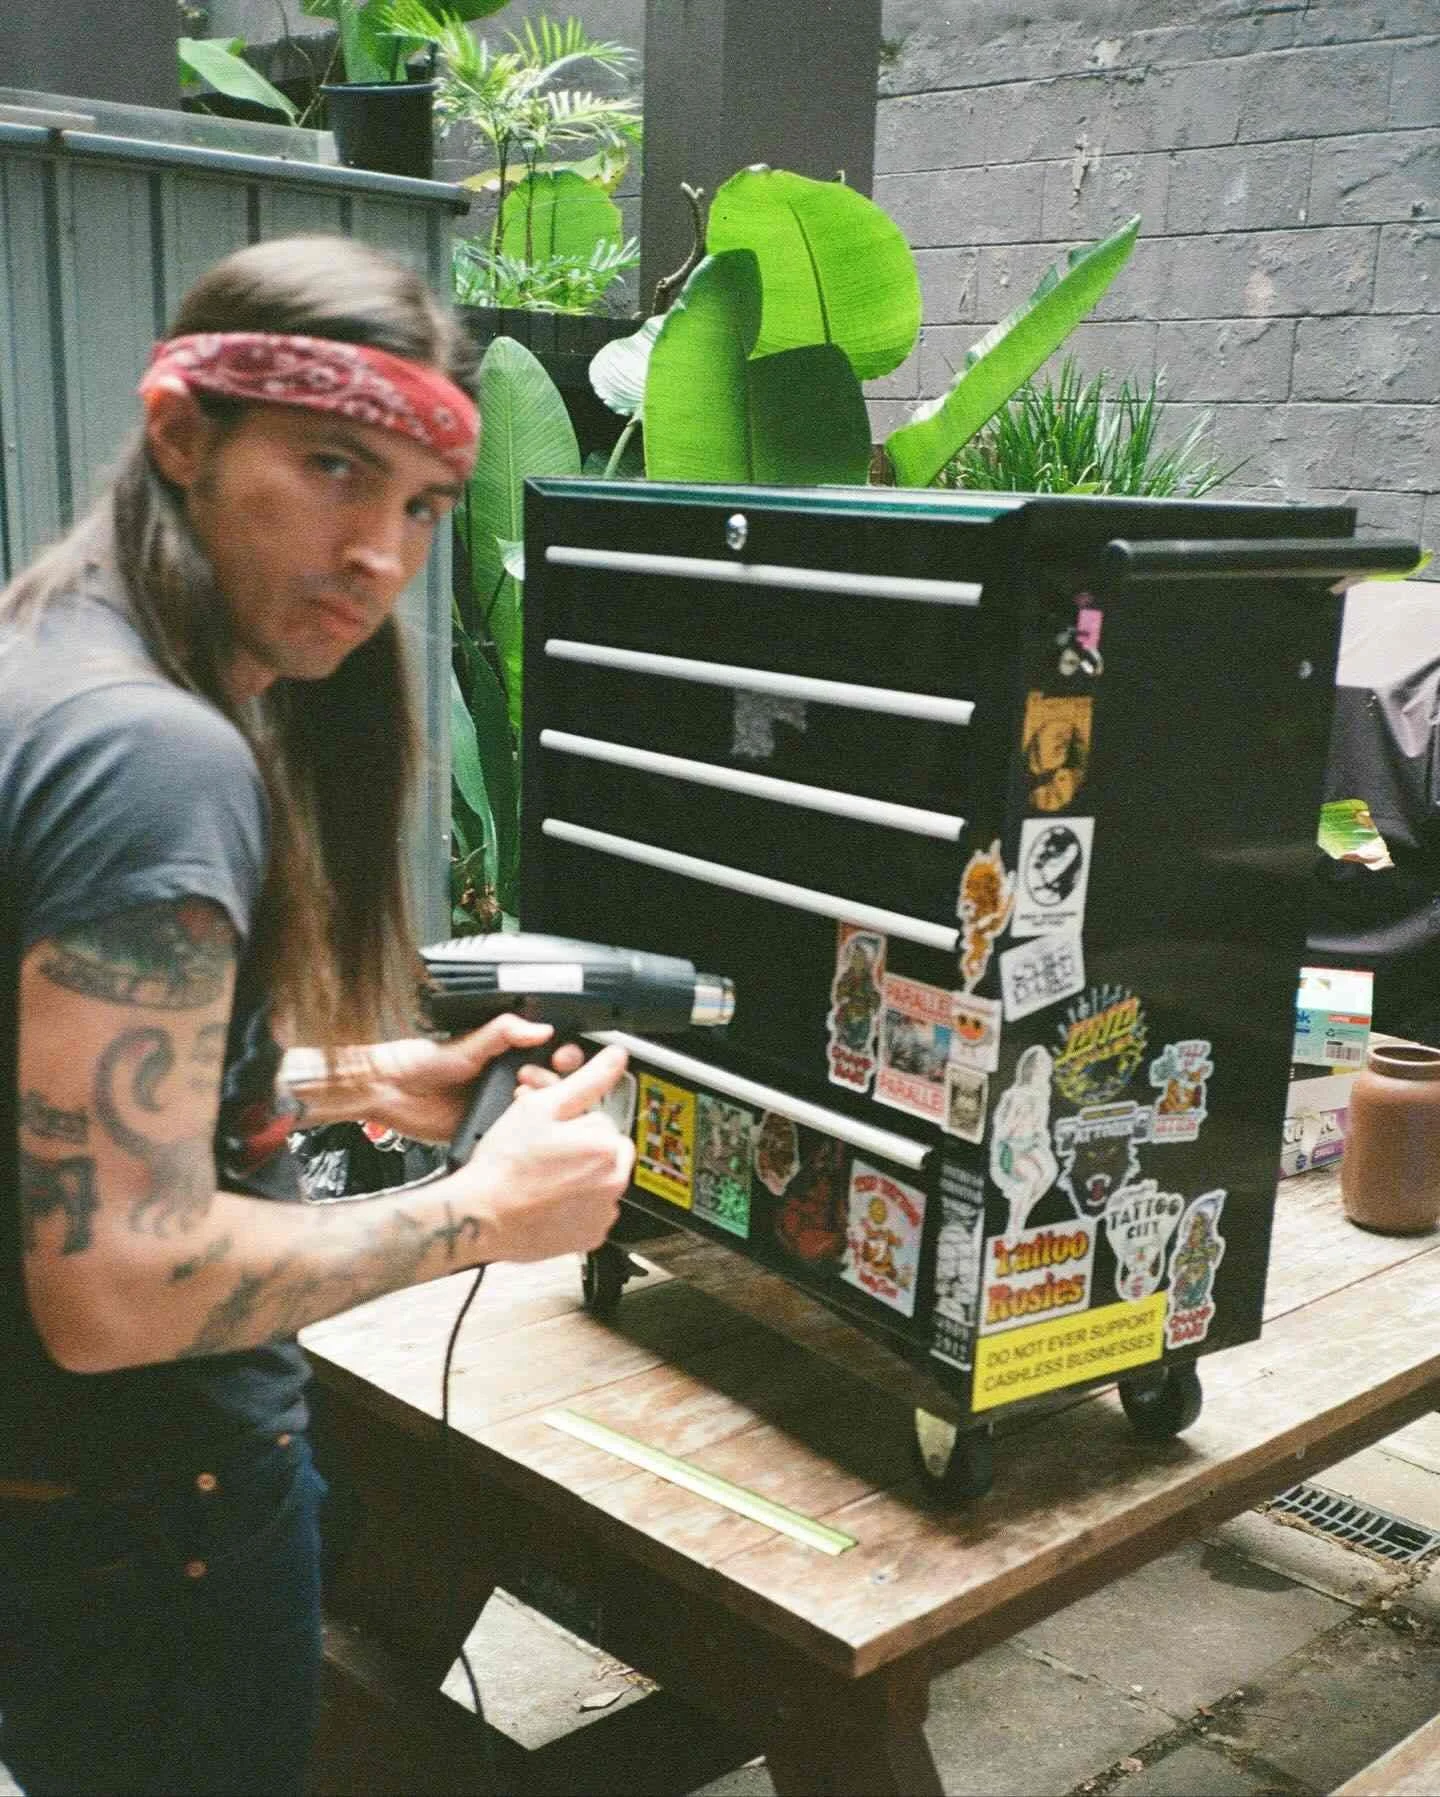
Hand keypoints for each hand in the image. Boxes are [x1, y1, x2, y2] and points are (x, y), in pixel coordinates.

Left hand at [355, 1017, 585, 1143]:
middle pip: (553, 1084)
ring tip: (521, 1097)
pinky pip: (516, 1135)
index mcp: (508, 1055)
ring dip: (541, 1107)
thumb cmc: (422, 1062)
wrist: (391, 1092)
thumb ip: (505, 1033)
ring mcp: (500, 1107)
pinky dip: (523, 1132)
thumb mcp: (469, 1043)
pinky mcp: (490, 1132)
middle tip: (532, 1077)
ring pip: (539, 1111)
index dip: (564, 1055)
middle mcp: (508, 1080)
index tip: (563, 1056)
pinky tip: (517, 1124)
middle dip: (554, 1081)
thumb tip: (542, 1029)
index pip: (551, 1053)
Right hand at [459, 1045, 634, 1261]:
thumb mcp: (541, 1107)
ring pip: (599, 1180)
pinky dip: (576, 1205)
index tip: (550, 1131)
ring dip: (579, 1175)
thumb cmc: (504, 1164)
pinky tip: (548, 1199)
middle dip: (580, 1146)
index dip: (571, 1121)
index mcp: (606, 1146)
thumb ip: (585, 1080)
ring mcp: (603, 1213)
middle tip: (545, 1153)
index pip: (600, 1120)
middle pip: (604, 1150)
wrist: (480, 1215)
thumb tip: (615, 1057)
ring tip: (543, 1177)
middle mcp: (613, 1182)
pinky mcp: (591, 1237)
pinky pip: (591, 1211)